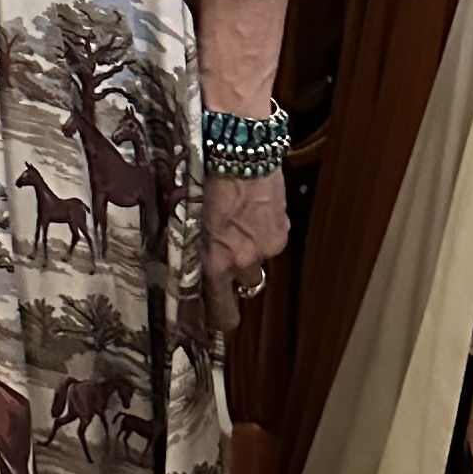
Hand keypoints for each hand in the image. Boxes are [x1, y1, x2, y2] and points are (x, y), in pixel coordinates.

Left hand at [200, 169, 287, 337]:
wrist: (239, 151)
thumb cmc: (206, 179)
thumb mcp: (189, 219)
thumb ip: (197, 249)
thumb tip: (197, 266)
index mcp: (216, 262)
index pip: (222, 311)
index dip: (220, 321)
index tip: (219, 322)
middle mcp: (244, 260)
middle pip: (246, 287)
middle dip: (238, 276)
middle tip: (229, 255)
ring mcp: (267, 245)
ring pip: (260, 261)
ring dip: (252, 250)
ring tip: (240, 223)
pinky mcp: (282, 228)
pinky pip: (272, 240)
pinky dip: (264, 231)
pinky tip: (253, 210)